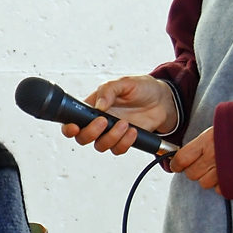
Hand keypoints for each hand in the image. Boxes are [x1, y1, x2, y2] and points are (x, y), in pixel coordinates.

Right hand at [60, 75, 176, 154]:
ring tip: (125, 124)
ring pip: (100, 146)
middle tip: (105, 122)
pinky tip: (133, 131)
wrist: (163, 100)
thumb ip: (108, 91)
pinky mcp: (124, 140)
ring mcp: (111, 132)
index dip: (69, 127)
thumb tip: (98, 105)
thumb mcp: (124, 83)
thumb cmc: (142, 88)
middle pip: (83, 138)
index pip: (72, 119)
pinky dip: (125, 143)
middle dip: (91, 133)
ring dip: (112, 137)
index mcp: (93, 106)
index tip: (75, 127)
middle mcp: (99, 121)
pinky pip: (117, 149)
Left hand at [170, 127, 220, 193]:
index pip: (181, 158)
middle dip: (193, 171)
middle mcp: (214, 156)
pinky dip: (221, 184)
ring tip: (215, 169)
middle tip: (200, 164)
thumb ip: (203, 140)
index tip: (176, 165)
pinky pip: (220, 189)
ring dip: (207, 178)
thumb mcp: (218, 128)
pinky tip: (225, 175)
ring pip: (204, 183)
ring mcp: (224, 170)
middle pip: (191, 174)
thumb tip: (186, 153)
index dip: (176, 164)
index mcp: (207, 140)